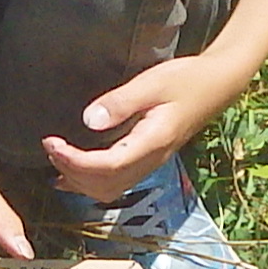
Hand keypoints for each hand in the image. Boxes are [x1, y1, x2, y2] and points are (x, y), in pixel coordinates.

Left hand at [42, 53, 245, 201]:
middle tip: (49, 146)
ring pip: (109, 189)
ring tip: (57, 157)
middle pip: (104, 184)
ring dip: (79, 180)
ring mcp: (151, 163)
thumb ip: (121, 102)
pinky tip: (71, 174)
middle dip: (71, 171)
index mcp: (152, 142)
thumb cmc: (187, 79)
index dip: (74, 161)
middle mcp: (151, 160)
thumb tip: (88, 120)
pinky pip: (116, 182)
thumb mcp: (154, 83)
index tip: (51, 142)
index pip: (106, 166)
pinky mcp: (149, 159)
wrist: (218, 85)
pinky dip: (90, 182)